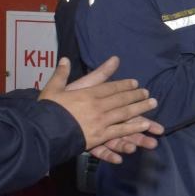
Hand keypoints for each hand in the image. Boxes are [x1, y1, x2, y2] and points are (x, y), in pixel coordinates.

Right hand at [40, 56, 159, 157]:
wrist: (42, 131)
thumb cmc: (47, 110)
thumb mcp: (53, 88)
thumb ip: (62, 74)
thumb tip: (65, 58)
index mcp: (88, 94)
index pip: (110, 87)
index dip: (124, 85)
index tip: (135, 83)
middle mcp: (97, 106)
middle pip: (121, 99)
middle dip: (136, 96)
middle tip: (149, 94)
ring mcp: (100, 122)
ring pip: (125, 114)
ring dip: (140, 109)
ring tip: (152, 105)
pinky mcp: (99, 137)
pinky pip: (119, 132)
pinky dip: (132, 128)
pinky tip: (143, 126)